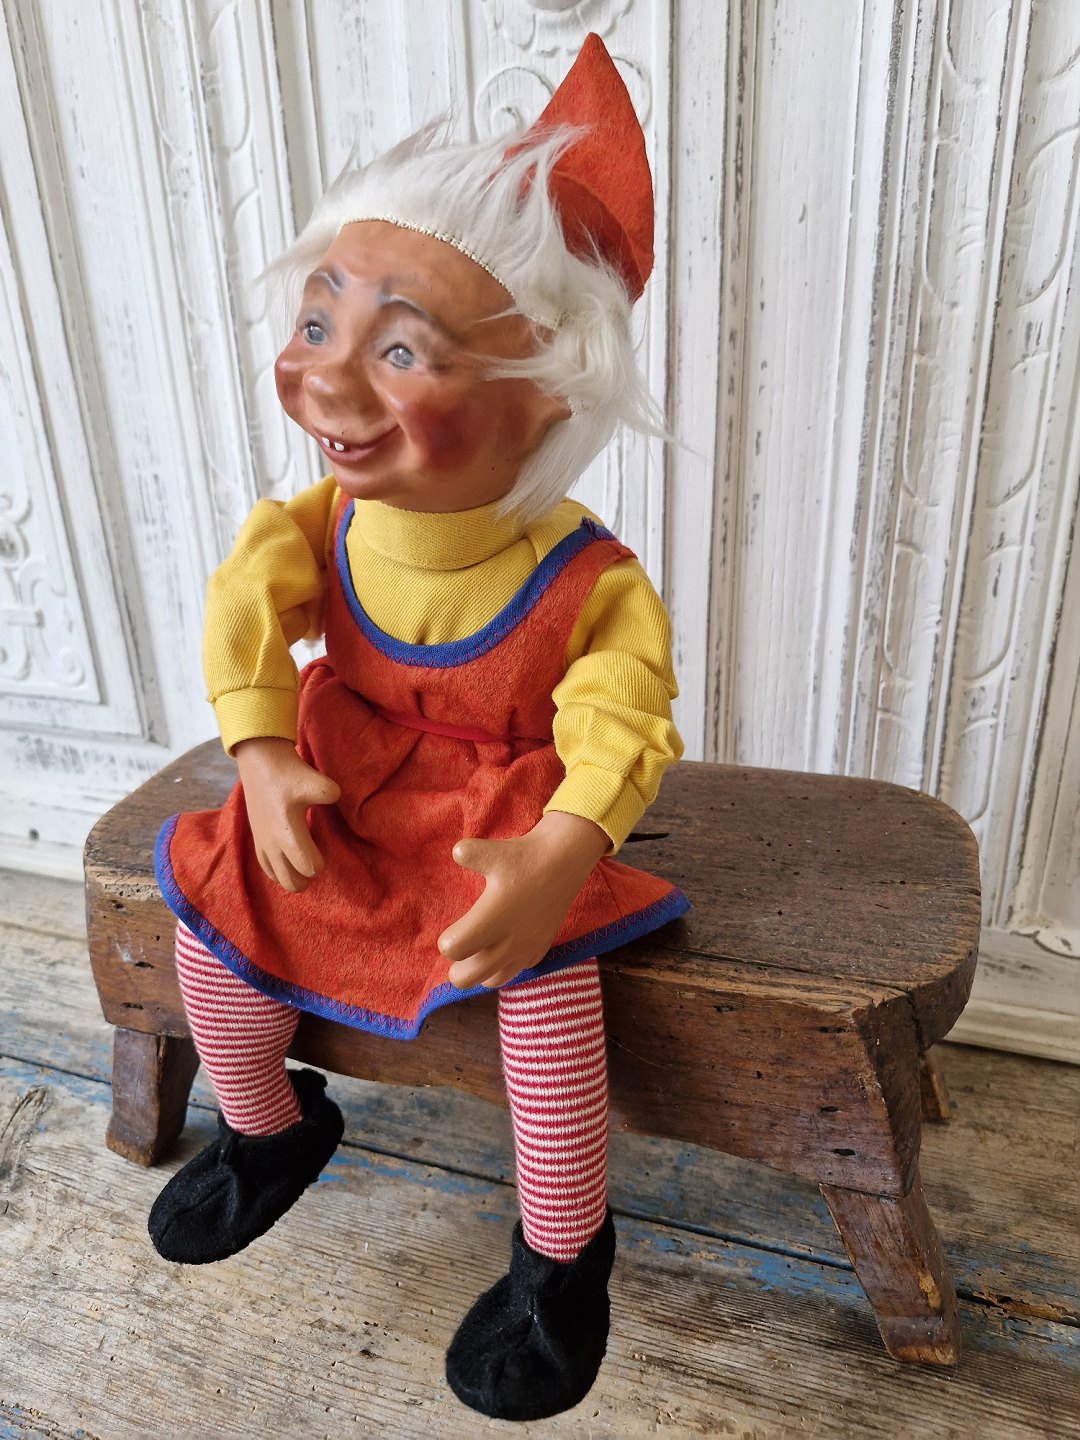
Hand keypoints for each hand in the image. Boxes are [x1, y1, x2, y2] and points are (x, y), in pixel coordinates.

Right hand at [234, 737, 341, 892]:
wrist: (260, 761)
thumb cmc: (288, 773)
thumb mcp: (314, 780)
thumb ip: (329, 793)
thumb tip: (337, 799)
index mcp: (288, 834)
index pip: (308, 867)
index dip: (320, 863)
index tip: (325, 850)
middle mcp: (273, 844)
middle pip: (291, 882)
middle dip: (306, 879)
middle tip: (316, 864)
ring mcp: (262, 842)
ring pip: (277, 877)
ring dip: (291, 876)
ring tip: (303, 866)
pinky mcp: (256, 838)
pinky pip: (265, 866)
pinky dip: (277, 870)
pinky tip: (287, 865)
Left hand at [438, 811, 609, 989]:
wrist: (564, 860)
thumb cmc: (525, 857)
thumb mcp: (492, 851)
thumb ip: (468, 853)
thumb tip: (456, 853)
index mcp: (491, 920)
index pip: (454, 950)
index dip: (446, 941)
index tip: (452, 929)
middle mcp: (508, 942)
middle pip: (466, 978)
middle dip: (456, 968)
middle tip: (459, 948)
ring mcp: (526, 949)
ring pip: (492, 981)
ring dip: (480, 971)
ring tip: (478, 950)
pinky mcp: (540, 949)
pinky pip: (517, 970)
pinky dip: (505, 965)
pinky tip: (504, 946)